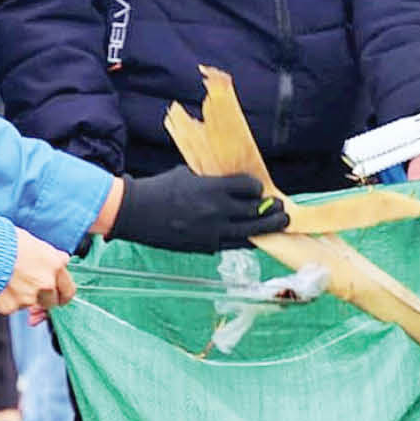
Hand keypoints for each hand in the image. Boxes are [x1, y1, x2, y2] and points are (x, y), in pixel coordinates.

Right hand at [0, 229, 74, 315]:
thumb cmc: (6, 241)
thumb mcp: (35, 242)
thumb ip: (51, 256)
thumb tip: (63, 259)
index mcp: (55, 267)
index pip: (68, 291)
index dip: (61, 294)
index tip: (56, 295)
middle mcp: (46, 284)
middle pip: (50, 302)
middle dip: (42, 298)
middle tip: (28, 288)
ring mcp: (28, 298)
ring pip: (28, 304)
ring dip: (21, 297)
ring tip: (7, 279)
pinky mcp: (10, 307)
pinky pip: (10, 307)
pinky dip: (4, 300)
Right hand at [111, 167, 273, 252]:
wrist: (137, 213)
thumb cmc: (161, 188)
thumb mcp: (189, 174)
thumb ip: (212, 179)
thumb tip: (233, 180)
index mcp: (212, 189)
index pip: (248, 188)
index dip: (257, 188)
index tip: (258, 188)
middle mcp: (216, 211)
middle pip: (254, 211)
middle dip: (271, 209)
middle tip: (282, 208)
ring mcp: (212, 231)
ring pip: (250, 231)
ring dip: (269, 227)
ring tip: (281, 223)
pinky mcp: (206, 245)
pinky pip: (235, 245)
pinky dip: (249, 240)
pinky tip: (257, 237)